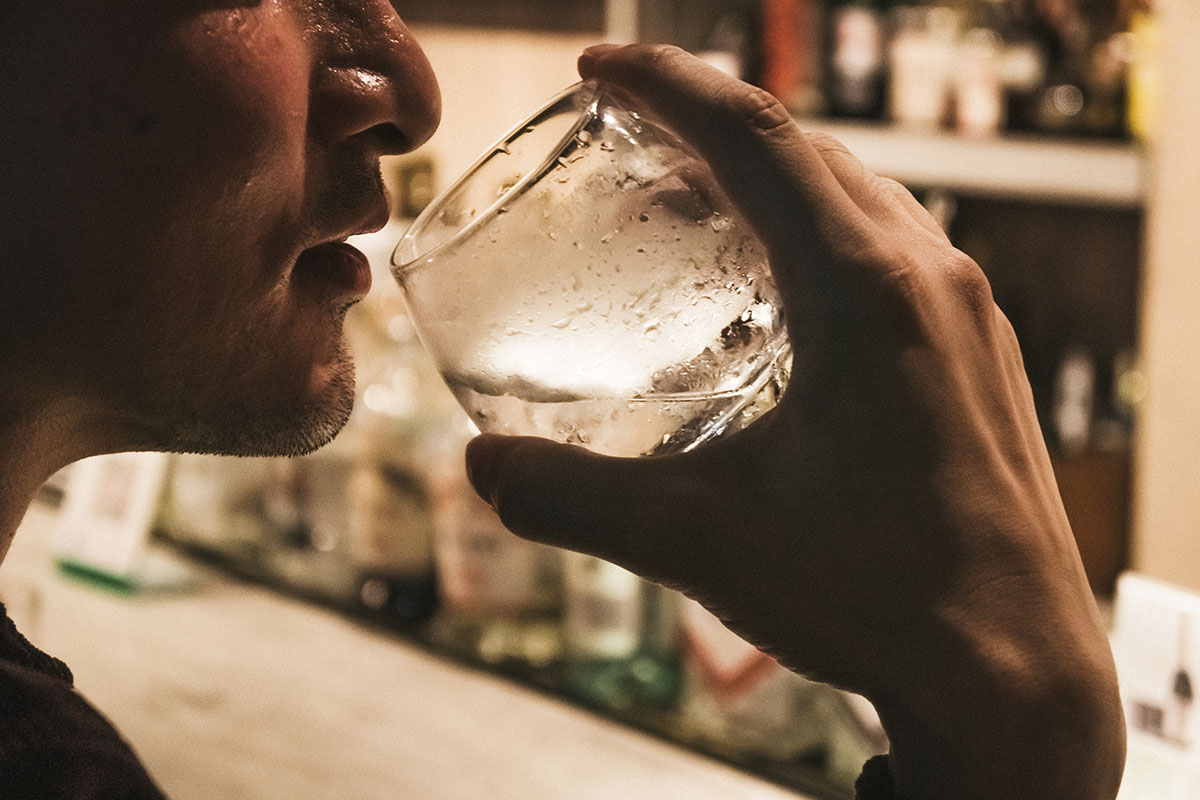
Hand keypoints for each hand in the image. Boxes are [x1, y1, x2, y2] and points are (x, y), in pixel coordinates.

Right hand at [465, 45, 1123, 799]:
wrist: (1009, 672)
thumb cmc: (874, 594)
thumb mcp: (696, 540)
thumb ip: (571, 498)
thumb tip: (479, 467)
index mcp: (865, 286)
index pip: (754, 136)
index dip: (666, 86)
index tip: (599, 69)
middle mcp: (930, 277)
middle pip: (808, 152)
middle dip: (709, 126)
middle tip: (630, 135)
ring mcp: (967, 315)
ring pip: (858, 199)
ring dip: (769, 180)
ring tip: (689, 209)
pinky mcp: (976, 359)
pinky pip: (894, 254)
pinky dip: (819, 236)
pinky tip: (776, 298)